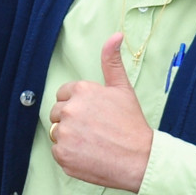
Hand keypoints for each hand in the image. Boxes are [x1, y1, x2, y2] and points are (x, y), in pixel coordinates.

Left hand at [50, 33, 154, 191]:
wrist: (139, 159)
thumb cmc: (131, 124)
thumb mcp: (122, 89)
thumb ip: (112, 62)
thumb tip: (116, 35)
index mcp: (81, 91)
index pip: (63, 95)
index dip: (77, 105)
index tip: (92, 116)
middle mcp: (69, 110)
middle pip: (57, 114)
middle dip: (71, 121)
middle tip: (93, 130)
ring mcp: (64, 133)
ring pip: (57, 133)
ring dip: (69, 138)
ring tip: (92, 143)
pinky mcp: (62, 155)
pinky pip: (58, 152)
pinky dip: (70, 156)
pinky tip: (88, 155)